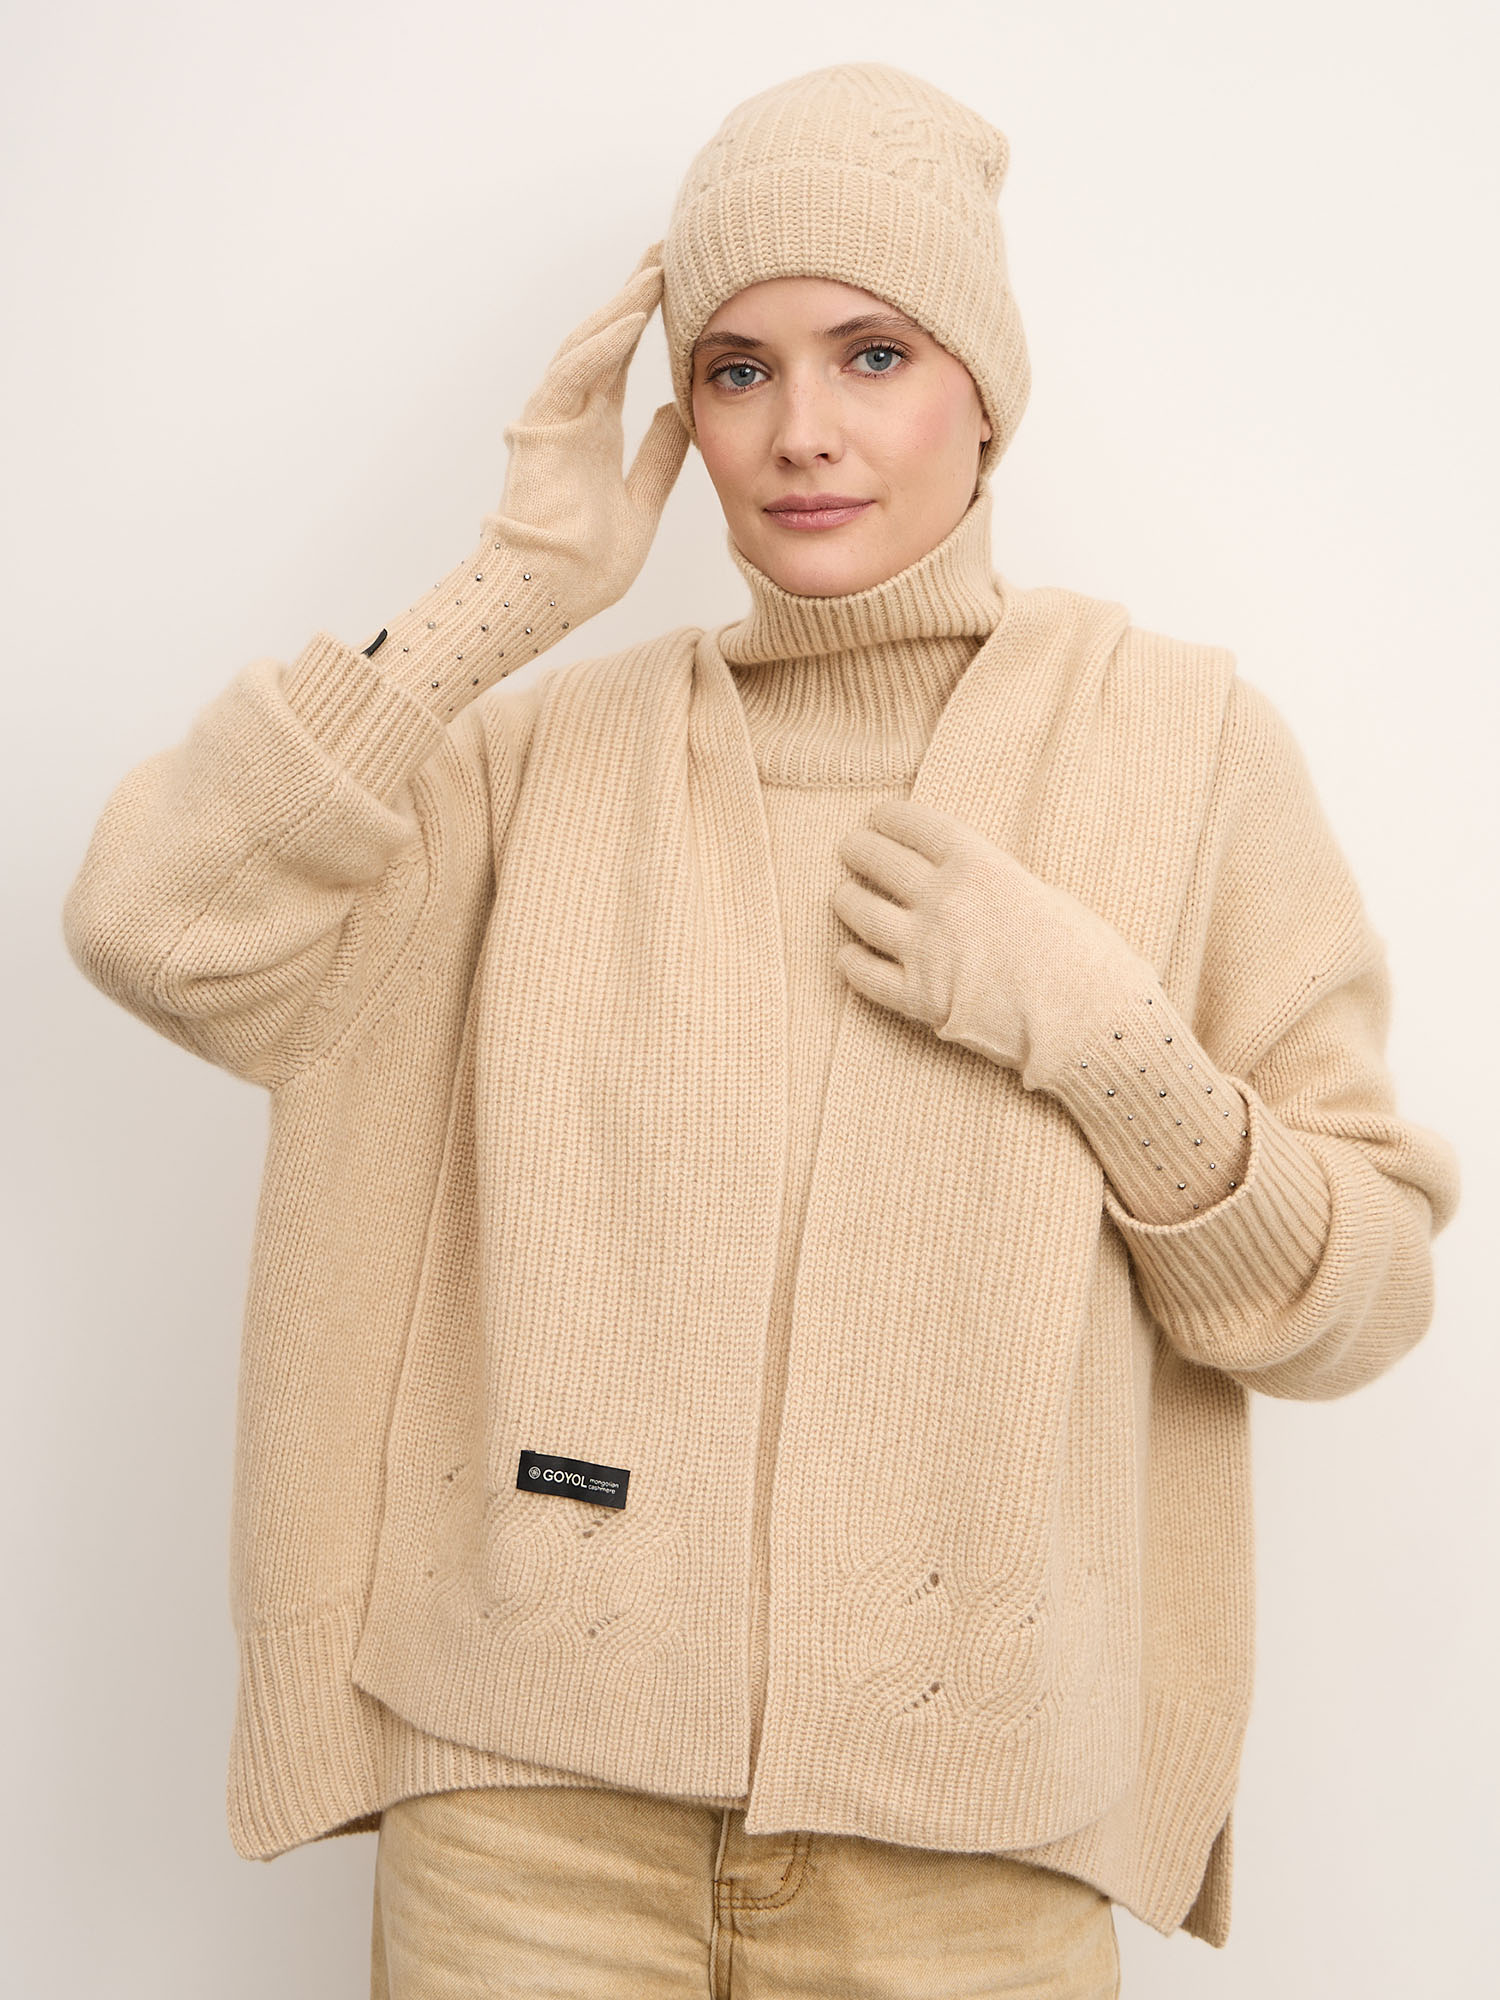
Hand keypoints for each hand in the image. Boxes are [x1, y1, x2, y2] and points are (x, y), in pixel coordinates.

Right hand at [485, 242, 690, 627]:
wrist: (547, 600)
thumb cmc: (585, 567)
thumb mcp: (643, 502)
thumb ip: (659, 455)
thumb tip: (677, 411)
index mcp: (594, 431)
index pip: (621, 361)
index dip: (645, 320)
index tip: (678, 282)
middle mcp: (572, 417)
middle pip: (604, 340)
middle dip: (633, 293)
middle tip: (667, 248)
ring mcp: (553, 422)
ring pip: (587, 348)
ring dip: (620, 307)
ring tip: (656, 267)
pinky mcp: (542, 434)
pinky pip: (573, 378)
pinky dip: (601, 347)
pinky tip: (630, 317)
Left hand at [832, 797, 1160, 1091]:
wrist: (1091, 1020)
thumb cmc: (1086, 957)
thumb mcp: (1042, 895)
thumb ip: (996, 885)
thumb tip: (971, 885)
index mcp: (981, 865)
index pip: (914, 825)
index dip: (888, 818)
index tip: (877, 817)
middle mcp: (943, 899)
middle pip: (877, 859)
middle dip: (858, 850)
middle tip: (853, 850)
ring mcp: (926, 949)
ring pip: (858, 911)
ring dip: (846, 899)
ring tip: (845, 896)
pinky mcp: (919, 999)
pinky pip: (864, 975)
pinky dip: (850, 962)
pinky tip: (848, 956)